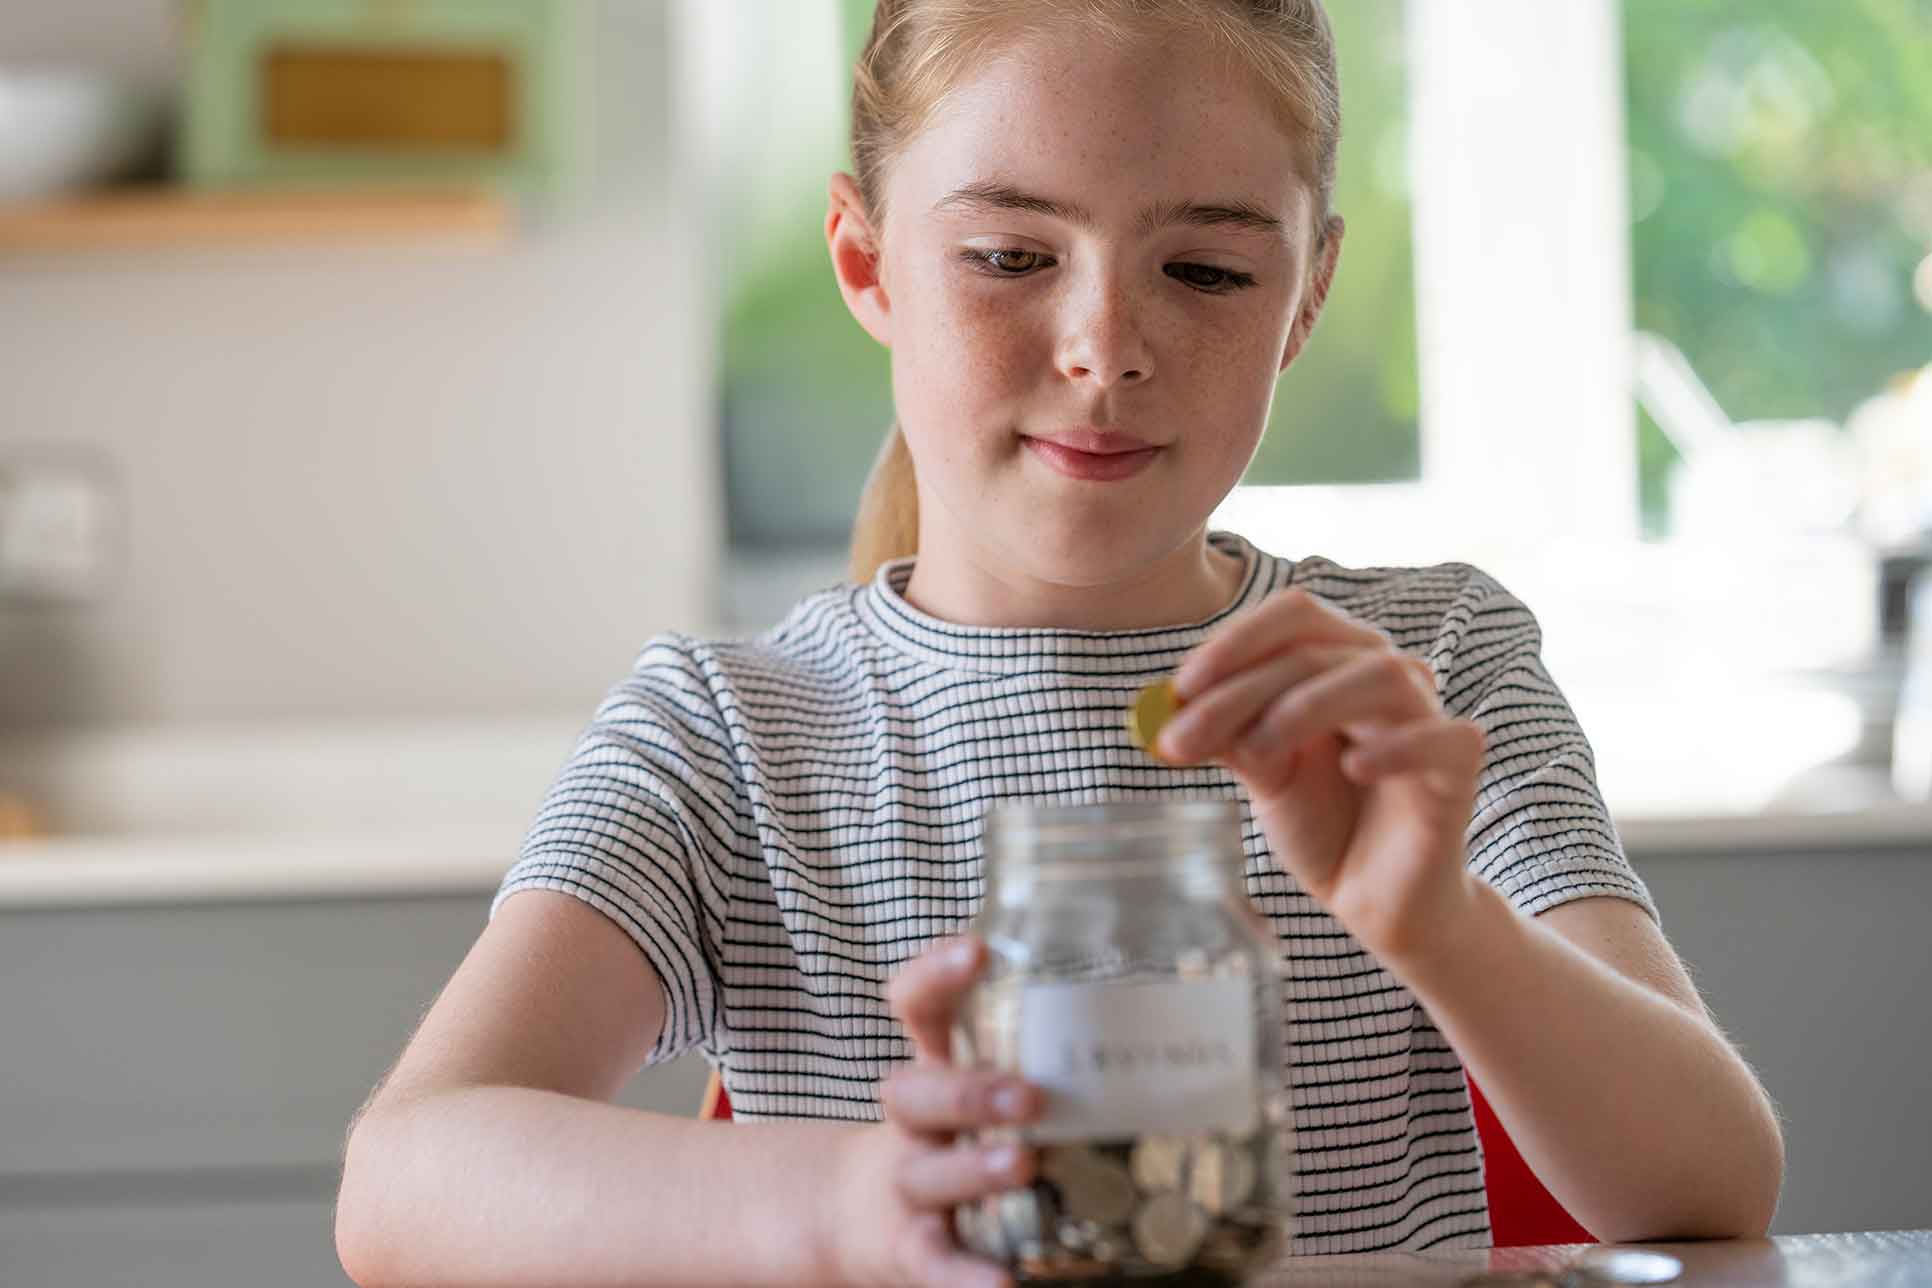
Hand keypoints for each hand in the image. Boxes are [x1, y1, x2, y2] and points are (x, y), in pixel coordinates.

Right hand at [830, 936, 1042, 1287]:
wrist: (859, 1216)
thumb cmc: (949, 1137)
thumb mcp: (972, 1083)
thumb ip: (1040, 1055)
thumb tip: (1167, 1026)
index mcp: (933, 1066)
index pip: (918, 1006)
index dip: (937, 974)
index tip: (978, 951)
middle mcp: (914, 1122)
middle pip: (916, 1091)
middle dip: (970, 1089)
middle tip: (1031, 1094)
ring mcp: (907, 1184)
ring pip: (928, 1172)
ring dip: (974, 1168)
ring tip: (1022, 1165)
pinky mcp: (911, 1248)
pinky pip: (937, 1261)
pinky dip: (967, 1276)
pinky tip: (1003, 1285)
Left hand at [1156, 588, 1485, 961]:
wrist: (1374, 898)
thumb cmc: (1322, 822)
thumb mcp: (1262, 773)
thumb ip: (1227, 735)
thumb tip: (1171, 705)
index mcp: (1338, 659)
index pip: (1293, 615)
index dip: (1233, 644)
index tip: (1176, 690)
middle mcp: (1386, 673)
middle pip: (1316, 647)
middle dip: (1239, 692)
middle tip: (1180, 740)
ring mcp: (1428, 714)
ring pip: (1380, 674)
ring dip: (1306, 707)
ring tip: (1259, 754)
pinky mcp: (1459, 764)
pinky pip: (1441, 736)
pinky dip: (1395, 747)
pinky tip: (1354, 769)